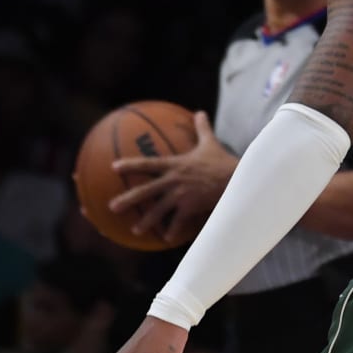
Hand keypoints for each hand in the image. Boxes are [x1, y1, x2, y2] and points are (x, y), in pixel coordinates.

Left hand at [108, 111, 236, 244]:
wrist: (239, 177)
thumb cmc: (223, 161)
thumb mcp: (211, 143)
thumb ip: (202, 129)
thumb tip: (200, 113)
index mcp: (175, 164)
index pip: (148, 164)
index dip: (130, 165)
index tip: (113, 167)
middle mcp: (174, 180)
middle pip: (146, 190)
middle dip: (128, 199)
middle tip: (113, 207)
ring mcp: (182, 195)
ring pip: (159, 210)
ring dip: (146, 221)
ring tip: (136, 230)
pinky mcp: (192, 207)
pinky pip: (179, 221)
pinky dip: (173, 230)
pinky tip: (166, 239)